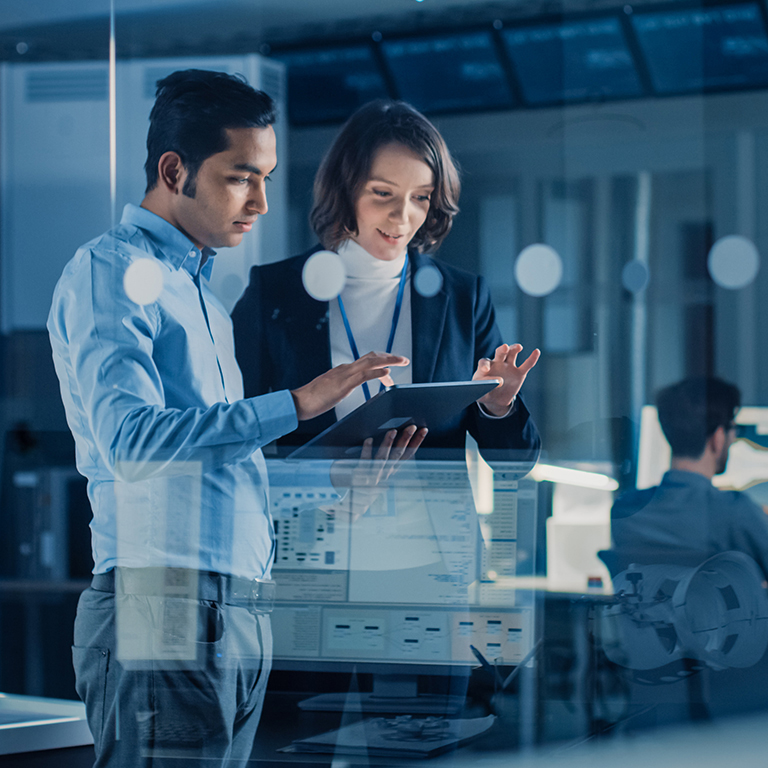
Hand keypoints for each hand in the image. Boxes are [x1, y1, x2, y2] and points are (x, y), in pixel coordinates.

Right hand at [290, 351, 408, 421]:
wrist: (299, 402)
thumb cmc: (312, 400)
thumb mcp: (330, 390)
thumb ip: (340, 386)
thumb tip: (347, 386)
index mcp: (342, 371)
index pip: (365, 362)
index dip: (380, 363)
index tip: (390, 371)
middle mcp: (345, 369)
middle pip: (371, 357)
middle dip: (388, 357)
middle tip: (403, 360)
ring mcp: (344, 375)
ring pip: (370, 362)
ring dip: (388, 360)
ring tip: (402, 362)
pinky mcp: (344, 384)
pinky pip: (364, 375)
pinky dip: (378, 372)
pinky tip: (387, 374)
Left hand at [330, 425, 427, 519]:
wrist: (356, 502)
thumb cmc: (370, 482)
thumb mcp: (384, 471)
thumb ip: (390, 457)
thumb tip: (398, 435)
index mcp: (392, 470)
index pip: (408, 455)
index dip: (416, 443)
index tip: (424, 430)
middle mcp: (385, 472)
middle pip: (398, 455)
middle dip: (406, 440)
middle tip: (411, 427)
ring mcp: (373, 474)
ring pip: (383, 458)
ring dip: (388, 444)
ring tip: (392, 431)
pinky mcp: (361, 475)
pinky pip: (364, 462)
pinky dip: (366, 451)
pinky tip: (368, 440)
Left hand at [473, 344, 540, 416]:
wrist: (495, 399)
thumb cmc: (484, 393)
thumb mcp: (480, 395)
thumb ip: (481, 391)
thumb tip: (489, 386)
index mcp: (486, 367)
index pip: (484, 363)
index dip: (484, 365)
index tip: (485, 370)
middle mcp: (497, 363)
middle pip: (500, 353)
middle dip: (502, 350)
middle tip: (504, 347)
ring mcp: (509, 366)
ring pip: (512, 354)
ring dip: (515, 349)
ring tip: (518, 347)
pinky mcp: (519, 373)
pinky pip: (527, 365)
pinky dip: (532, 358)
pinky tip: (536, 352)